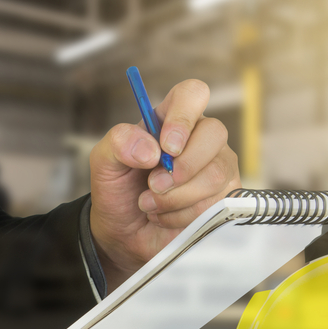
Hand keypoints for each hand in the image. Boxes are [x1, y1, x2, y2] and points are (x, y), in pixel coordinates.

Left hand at [90, 79, 240, 290]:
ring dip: (176, 197)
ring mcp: (217, 167)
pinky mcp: (223, 198)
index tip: (166, 148)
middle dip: (183, 166)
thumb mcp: (104, 162)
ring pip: (215, 174)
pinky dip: (182, 215)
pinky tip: (165, 216)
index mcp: (171, 119)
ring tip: (150, 204)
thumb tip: (150, 149)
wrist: (124, 233)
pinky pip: (216, 204)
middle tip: (153, 185)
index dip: (183, 117)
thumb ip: (119, 143)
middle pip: (215, 133)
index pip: (192, 94)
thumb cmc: (118, 190)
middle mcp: (200, 138)